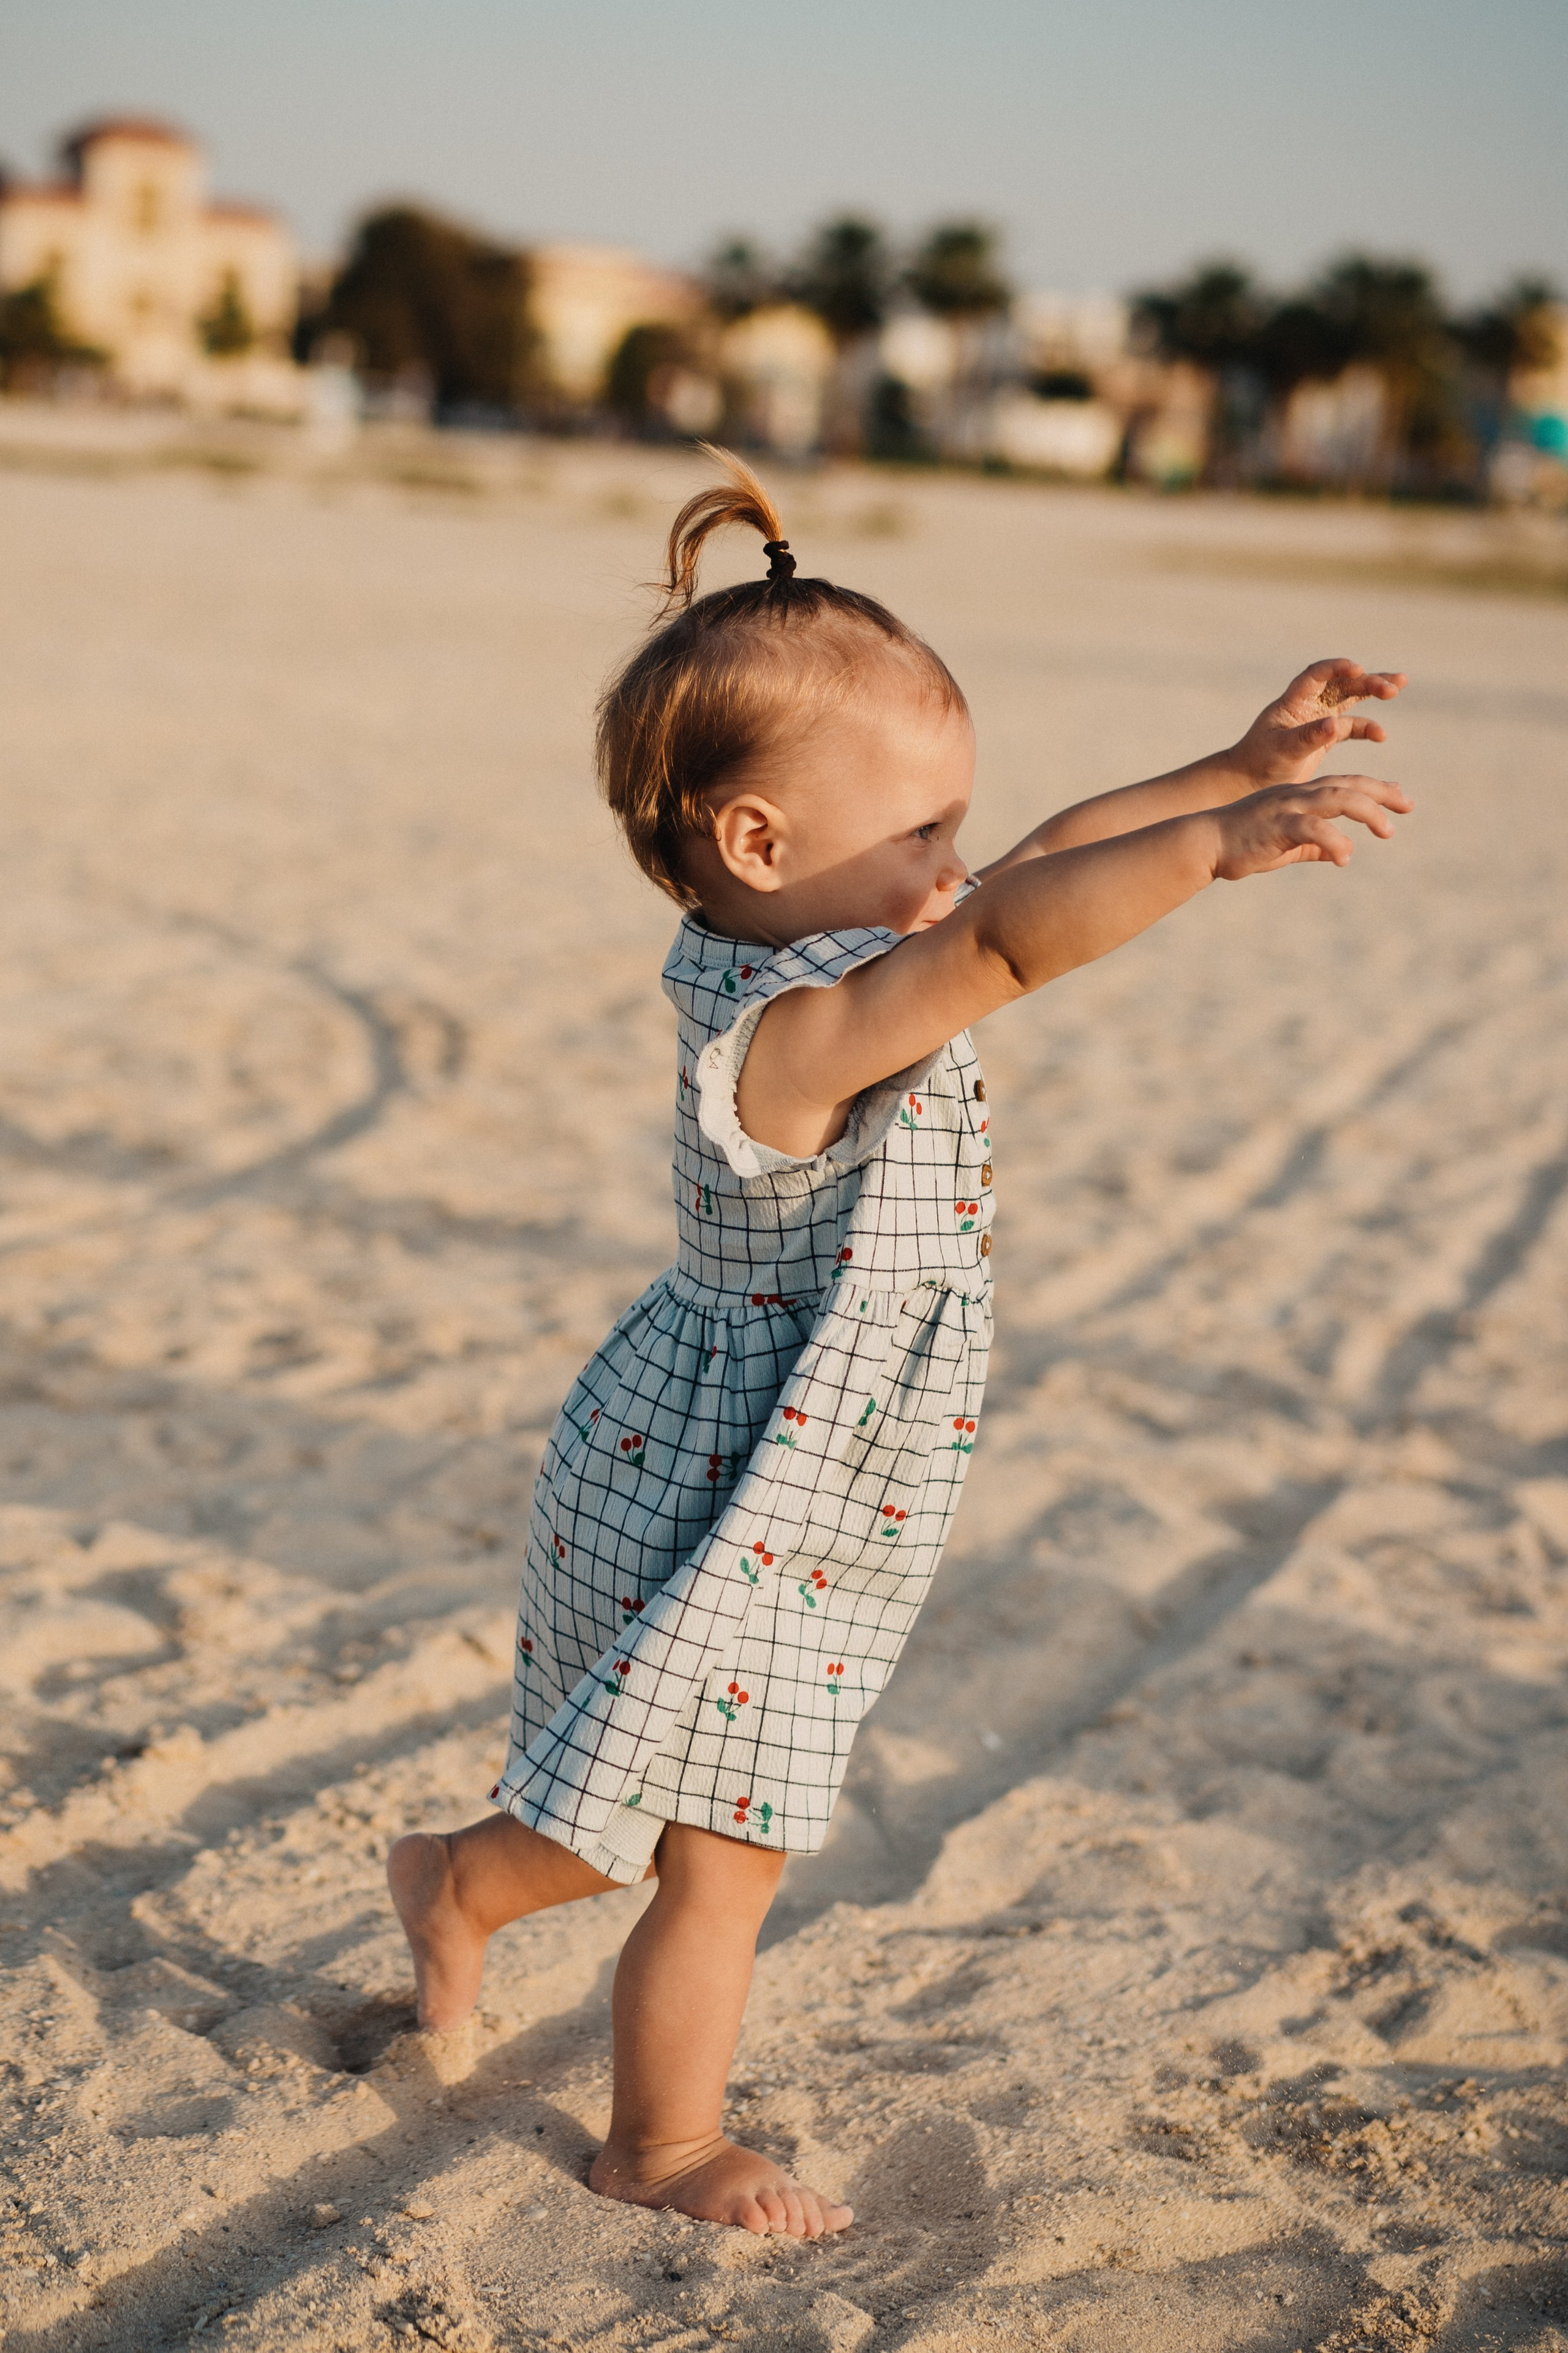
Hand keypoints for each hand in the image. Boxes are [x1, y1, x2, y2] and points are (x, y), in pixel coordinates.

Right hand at [1213, 774, 1412, 879]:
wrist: (1203, 844)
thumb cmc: (1242, 846)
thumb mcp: (1285, 846)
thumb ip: (1312, 846)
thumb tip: (1338, 853)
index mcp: (1300, 796)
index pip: (1346, 785)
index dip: (1375, 789)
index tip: (1400, 796)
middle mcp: (1298, 795)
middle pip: (1349, 786)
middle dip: (1382, 794)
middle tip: (1408, 805)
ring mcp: (1287, 806)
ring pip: (1337, 799)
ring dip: (1367, 812)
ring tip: (1387, 831)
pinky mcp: (1276, 824)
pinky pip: (1312, 829)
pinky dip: (1333, 840)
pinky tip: (1345, 858)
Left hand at [1230, 658, 1406, 786]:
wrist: (1250, 781)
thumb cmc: (1260, 763)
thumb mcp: (1282, 751)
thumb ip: (1307, 737)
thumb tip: (1333, 724)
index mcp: (1293, 702)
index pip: (1317, 675)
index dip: (1337, 668)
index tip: (1358, 669)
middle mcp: (1308, 704)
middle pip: (1341, 684)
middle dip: (1367, 681)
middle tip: (1393, 686)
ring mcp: (1318, 718)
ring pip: (1350, 698)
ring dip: (1373, 691)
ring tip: (1397, 688)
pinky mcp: (1326, 736)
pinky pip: (1351, 726)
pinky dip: (1367, 728)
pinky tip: (1381, 735)